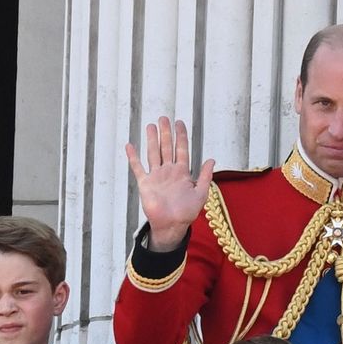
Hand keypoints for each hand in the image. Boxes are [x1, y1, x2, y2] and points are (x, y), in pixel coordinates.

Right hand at [125, 117, 214, 251]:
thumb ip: (206, 176)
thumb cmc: (187, 212)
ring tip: (150, 126)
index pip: (182, 149)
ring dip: (152, 140)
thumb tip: (212, 159)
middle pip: (167, 147)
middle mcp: (169, 171)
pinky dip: (133, 157)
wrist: (172, 225)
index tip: (179, 123)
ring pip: (154, 153)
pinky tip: (130, 146)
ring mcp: (156, 176)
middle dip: (166, 133)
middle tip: (164, 118)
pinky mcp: (146, 184)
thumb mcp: (201, 193)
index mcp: (182, 172)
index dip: (181, 136)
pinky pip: (138, 168)